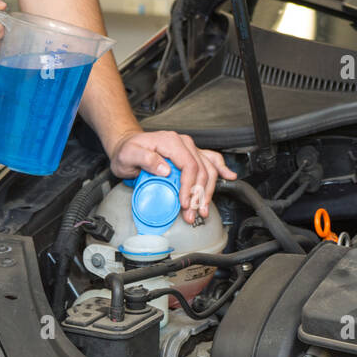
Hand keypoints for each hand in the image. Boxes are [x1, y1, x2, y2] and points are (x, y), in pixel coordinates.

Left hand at [106, 128, 236, 224]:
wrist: (127, 145)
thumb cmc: (127, 150)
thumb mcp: (129, 154)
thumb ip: (145, 159)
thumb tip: (165, 169)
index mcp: (171, 142)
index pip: (189, 165)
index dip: (189, 187)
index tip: (184, 203)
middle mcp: (183, 144)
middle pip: (202, 170)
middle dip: (199, 195)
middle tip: (192, 214)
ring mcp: (189, 149)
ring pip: (209, 169)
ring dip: (208, 191)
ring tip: (202, 209)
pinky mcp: (190, 156)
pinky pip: (211, 160)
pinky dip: (221, 169)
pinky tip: (229, 176)